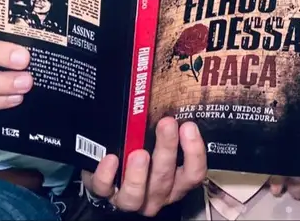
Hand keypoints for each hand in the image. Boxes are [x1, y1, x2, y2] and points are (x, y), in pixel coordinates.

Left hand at [82, 118, 206, 216]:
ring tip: (138, 153)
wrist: (110, 175)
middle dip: (167, 149)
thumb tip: (168, 99)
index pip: (194, 173)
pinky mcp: (105, 195)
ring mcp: (131, 199)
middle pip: (166, 178)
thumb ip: (164, 130)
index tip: (188, 126)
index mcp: (175, 181)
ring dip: (138, 173)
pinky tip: (111, 158)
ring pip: (137, 193)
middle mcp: (157, 194)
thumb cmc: (140, 153)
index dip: (194, 152)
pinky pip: (105, 189)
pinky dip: (107, 175)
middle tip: (167, 124)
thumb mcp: (156, 143)